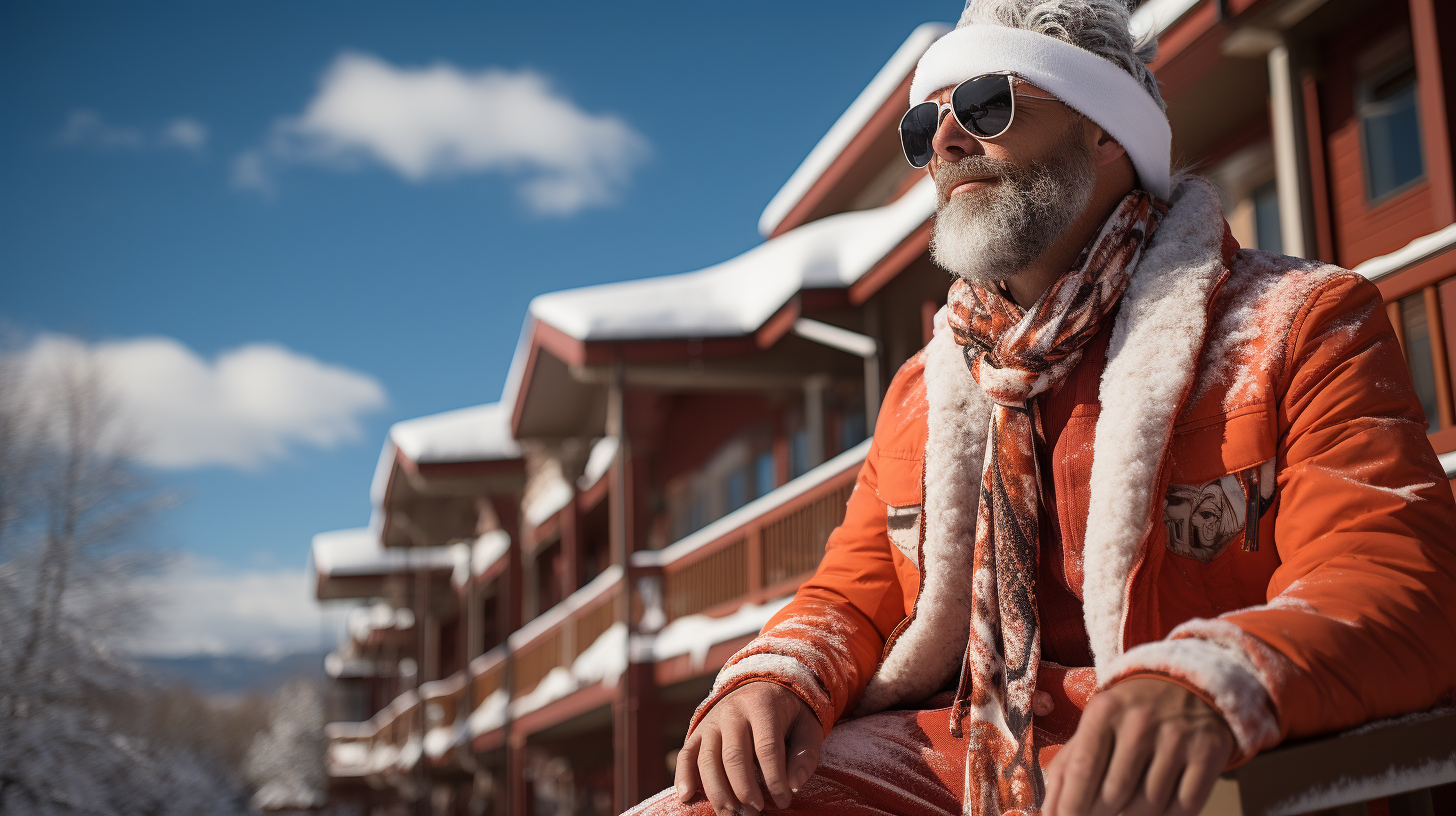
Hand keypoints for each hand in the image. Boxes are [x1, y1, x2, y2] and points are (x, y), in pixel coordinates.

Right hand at [674, 681, 823, 814]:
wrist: (762, 686)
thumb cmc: (788, 714)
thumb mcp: (807, 727)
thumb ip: (805, 755)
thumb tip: (793, 786)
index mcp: (762, 706)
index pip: (767, 748)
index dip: (775, 780)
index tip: (784, 801)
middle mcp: (732, 711)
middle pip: (734, 756)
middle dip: (745, 790)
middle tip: (757, 811)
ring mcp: (711, 721)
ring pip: (707, 760)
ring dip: (719, 792)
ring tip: (734, 813)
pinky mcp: (697, 732)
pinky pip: (686, 755)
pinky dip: (683, 777)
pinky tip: (688, 798)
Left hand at [1044, 678, 1234, 815]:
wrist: (1188, 684)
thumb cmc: (1130, 713)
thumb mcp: (1095, 725)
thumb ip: (1068, 766)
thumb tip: (1049, 813)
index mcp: (1105, 711)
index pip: (1082, 770)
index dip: (1070, 806)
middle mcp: (1141, 722)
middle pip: (1114, 794)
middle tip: (1098, 814)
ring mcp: (1178, 737)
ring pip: (1148, 806)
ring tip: (1126, 807)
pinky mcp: (1209, 754)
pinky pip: (1184, 808)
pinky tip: (1157, 808)